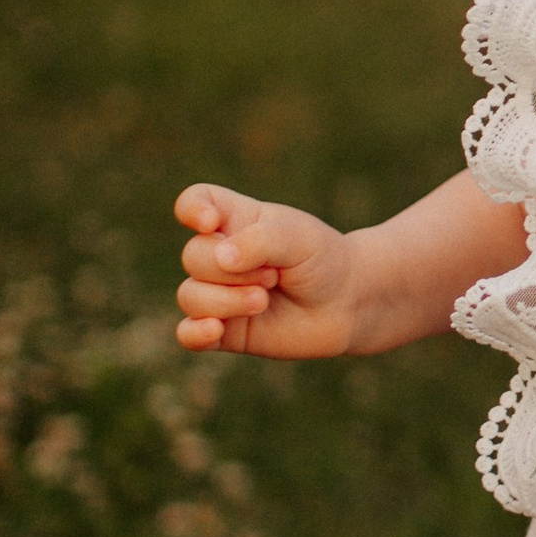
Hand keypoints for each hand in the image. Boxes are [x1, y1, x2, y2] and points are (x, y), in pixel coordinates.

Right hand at [174, 182, 359, 357]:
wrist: (348, 304)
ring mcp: (219, 293)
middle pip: (193, 256)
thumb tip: (221, 259)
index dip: (193, 209)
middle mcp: (220, 255)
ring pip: (190, 296)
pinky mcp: (224, 331)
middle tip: (274, 276)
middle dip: (232, 270)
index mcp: (235, 220)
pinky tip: (215, 330)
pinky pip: (188, 334)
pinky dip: (194, 334)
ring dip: (226, 300)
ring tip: (263, 302)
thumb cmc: (322, 260)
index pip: (195, 202)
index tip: (212, 222)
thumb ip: (259, 241)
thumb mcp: (299, 238)